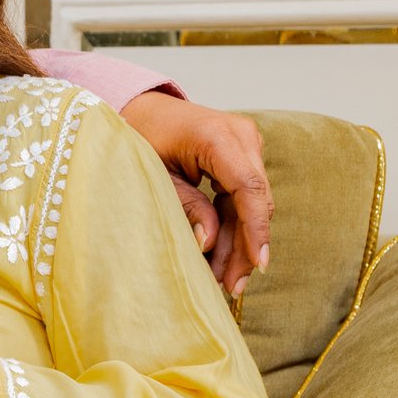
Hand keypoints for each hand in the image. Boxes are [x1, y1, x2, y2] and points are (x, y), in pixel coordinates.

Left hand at [117, 91, 271, 294]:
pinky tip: (222, 259)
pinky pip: (242, 198)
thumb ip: (185, 206)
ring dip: (239, 243)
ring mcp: (244, 145)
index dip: (255, 229)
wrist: (141, 111)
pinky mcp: (241, 157)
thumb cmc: (140, 138)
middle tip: (232, 286)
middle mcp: (240, 137)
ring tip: (225, 281)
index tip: (258, 264)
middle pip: (255, 200)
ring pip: (251, 204)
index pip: (249, 188)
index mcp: (217, 136)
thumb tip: (208, 243)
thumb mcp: (155, 176)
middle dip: (245, 246)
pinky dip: (232, 227)